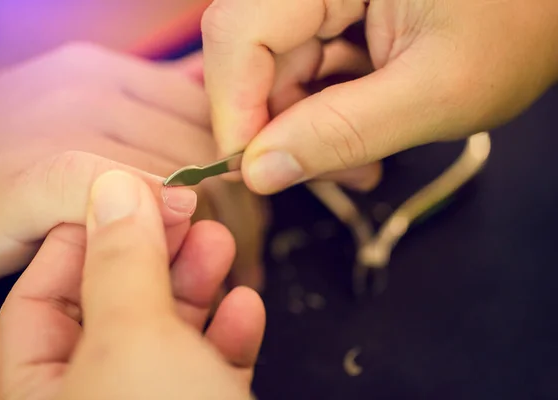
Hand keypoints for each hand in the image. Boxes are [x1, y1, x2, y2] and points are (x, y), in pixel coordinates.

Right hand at [0, 43, 266, 293]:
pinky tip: (169, 236)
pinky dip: (148, 214)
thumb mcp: (85, 128)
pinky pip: (114, 189)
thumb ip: (145, 120)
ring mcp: (59, 122)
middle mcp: (90, 86)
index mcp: (108, 73)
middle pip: (197, 147)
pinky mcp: (32, 173)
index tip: (244, 213)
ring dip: (203, 229)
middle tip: (237, 254)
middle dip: (230, 206)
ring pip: (171, 172)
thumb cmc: (12, 169)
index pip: (204, 117)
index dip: (232, 171)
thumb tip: (209, 116)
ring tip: (216, 272)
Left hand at [0, 171, 264, 399]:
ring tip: (221, 243)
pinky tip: (246, 306)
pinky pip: (211, 362)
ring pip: (169, 331)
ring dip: (200, 282)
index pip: (39, 301)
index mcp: (41, 392)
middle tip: (186, 214)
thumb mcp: (133, 339)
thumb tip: (118, 189)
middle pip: (115, 307)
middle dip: (155, 253)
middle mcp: (93, 396)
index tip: (127, 200)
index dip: (82, 242)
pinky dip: (230, 330)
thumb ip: (121, 261)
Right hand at [201, 0, 557, 193]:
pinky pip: (304, 69)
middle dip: (280, 128)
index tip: (252, 171)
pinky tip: (361, 139)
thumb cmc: (518, 28)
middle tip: (328, 177)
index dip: (233, 106)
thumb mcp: (436, 92)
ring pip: (275, 70)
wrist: (550, 4)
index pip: (237, 31)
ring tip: (360, 166)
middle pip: (252, 55)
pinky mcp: (334, 12)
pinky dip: (324, 113)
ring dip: (306, 128)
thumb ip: (343, 132)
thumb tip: (259, 173)